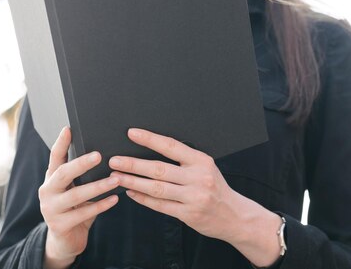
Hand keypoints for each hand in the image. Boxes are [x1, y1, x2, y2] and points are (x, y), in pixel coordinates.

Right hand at [38, 126, 119, 268]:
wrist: (65, 241)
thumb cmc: (75, 209)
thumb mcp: (75, 189)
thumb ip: (82, 176)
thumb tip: (106, 155)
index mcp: (51, 179)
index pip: (54, 157)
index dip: (60, 143)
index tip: (68, 128)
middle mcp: (47, 191)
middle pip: (63, 173)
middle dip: (81, 163)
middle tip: (99, 155)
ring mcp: (51, 209)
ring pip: (76, 195)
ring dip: (98, 186)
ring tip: (116, 179)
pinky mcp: (59, 225)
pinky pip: (83, 213)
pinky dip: (101, 205)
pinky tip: (115, 199)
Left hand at [108, 127, 244, 242]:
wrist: (235, 216)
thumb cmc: (215, 188)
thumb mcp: (206, 167)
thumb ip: (184, 160)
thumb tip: (153, 150)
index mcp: (201, 161)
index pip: (171, 146)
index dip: (150, 139)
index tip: (131, 133)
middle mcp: (198, 177)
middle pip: (159, 169)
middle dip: (133, 164)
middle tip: (114, 160)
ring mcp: (193, 197)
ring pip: (157, 188)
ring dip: (133, 182)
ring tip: (116, 177)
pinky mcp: (188, 214)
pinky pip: (161, 205)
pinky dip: (143, 199)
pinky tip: (131, 192)